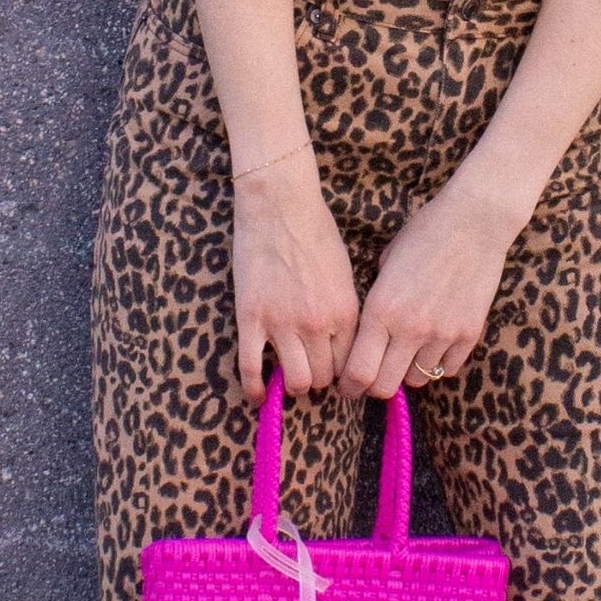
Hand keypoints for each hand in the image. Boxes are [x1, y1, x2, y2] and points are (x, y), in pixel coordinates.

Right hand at [232, 151, 360, 402]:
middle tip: (311, 374)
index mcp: (345, 313)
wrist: (279, 204)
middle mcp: (317, 325)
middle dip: (318, 380)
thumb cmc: (316, 232)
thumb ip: (345, 311)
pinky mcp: (251, 319)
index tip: (333, 372)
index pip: (348, 366)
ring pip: (295, 381)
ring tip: (288, 379)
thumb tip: (344, 343)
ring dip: (293, 385)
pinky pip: (252, 367)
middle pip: (323, 378)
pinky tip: (258, 397)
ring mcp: (282, 324)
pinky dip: (255, 389)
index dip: (341, 373)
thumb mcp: (346, 274)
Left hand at [336, 173, 525, 398]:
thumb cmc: (424, 234)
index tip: (349, 387)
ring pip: (417, 379)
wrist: (474, 220)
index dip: (350, 386)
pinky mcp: (469, 334)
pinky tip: (435, 343)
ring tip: (408, 354)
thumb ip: (375, 305)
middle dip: (375, 387)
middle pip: (385, 387)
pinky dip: (438, 363)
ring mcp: (442, 334)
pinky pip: (447, 369)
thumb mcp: (385, 265)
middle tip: (375, 379)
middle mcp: (409, 328)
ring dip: (408, 372)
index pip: (358, 372)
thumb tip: (367, 339)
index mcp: (381, 309)